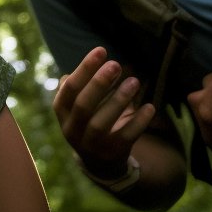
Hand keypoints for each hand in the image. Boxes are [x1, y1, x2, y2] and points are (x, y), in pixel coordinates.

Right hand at [53, 46, 155, 176]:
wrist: (99, 161)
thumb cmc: (89, 118)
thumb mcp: (78, 103)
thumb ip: (85, 82)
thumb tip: (99, 56)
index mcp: (62, 111)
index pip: (70, 88)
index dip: (84, 68)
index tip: (101, 50)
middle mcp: (72, 129)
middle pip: (83, 105)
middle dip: (99, 83)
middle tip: (116, 64)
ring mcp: (91, 145)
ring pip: (101, 123)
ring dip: (119, 100)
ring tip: (134, 81)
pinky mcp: (111, 154)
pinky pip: (125, 137)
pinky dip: (138, 122)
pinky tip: (149, 107)